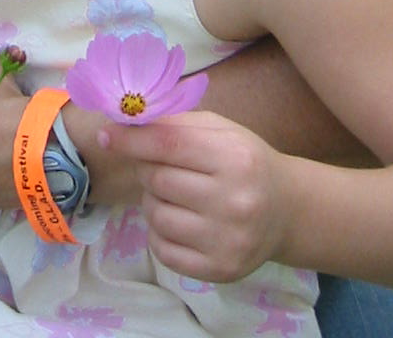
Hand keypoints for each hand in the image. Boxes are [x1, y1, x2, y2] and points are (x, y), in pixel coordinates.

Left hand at [99, 110, 290, 282]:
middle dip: (146, 169)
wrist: (286, 210)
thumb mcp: (220, 130)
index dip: (131, 139)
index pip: (167, 145)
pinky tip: (178, 220)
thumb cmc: (245, 161)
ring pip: (156, 215)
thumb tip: (124, 123)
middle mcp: (234, 201)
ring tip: (172, 195)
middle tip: (157, 166)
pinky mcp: (219, 269)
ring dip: (153, 201)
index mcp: (234, 157)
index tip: (106, 135)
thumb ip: (175, 124)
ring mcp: (227, 240)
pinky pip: (162, 249)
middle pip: (158, 180)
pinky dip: (159, 232)